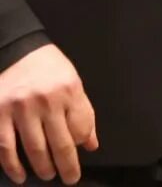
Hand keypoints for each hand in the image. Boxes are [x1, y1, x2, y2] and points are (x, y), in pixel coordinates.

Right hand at [0, 44, 96, 184]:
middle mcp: (47, 101)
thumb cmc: (49, 69)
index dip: (81, 144)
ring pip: (35, 148)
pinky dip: (12, 165)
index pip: (81, 127)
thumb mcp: (73, 83)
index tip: (80, 155)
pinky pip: (5, 146)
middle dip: (67, 166)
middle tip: (70, 178)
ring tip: (49, 175)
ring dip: (43, 167)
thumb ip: (83, 113)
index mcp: (70, 90)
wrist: (18, 50)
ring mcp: (21, 109)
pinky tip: (20, 175)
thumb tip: (91, 144)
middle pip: (61, 142)